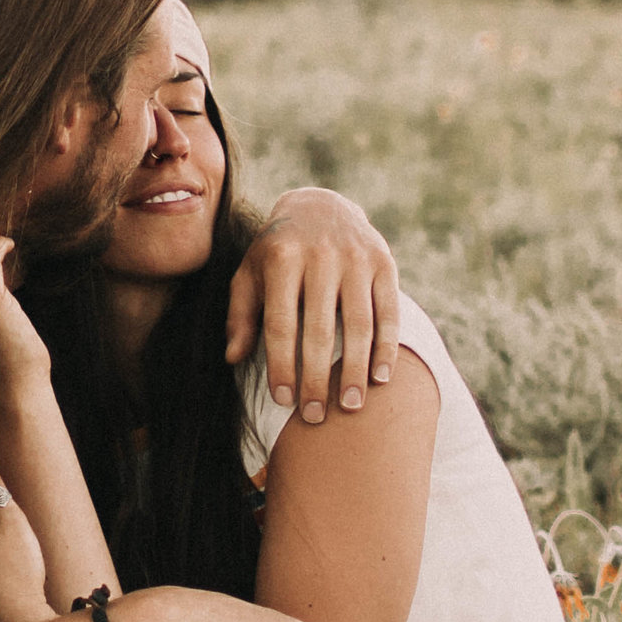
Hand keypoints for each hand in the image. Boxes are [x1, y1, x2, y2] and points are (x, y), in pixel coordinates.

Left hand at [225, 189, 400, 426]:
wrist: (321, 205)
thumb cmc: (277, 251)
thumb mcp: (250, 273)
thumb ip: (240, 315)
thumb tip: (233, 358)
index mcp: (281, 259)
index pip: (281, 324)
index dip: (282, 366)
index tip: (283, 401)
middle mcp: (320, 256)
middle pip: (319, 330)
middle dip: (317, 378)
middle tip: (315, 416)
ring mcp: (356, 258)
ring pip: (359, 324)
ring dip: (356, 370)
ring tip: (351, 406)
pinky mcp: (383, 263)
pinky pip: (388, 312)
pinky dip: (386, 347)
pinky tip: (381, 378)